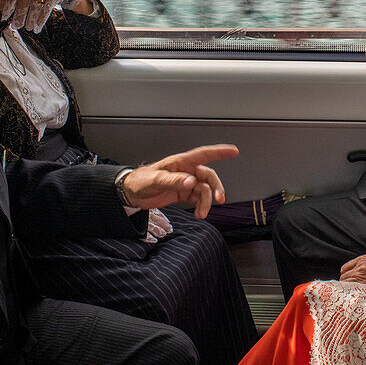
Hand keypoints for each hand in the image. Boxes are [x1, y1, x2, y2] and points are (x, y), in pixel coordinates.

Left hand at [0, 0, 86, 32]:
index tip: (4, 17)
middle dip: (19, 15)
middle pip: (24, 0)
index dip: (9, 6)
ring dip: (31, 19)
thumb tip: (9, 15)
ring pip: (35, 5)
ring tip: (28, 28)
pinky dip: (41, 20)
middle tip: (16, 26)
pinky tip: (38, 27)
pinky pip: (46, 9)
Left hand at [122, 145, 238, 217]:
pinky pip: (198, 198)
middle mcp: (185, 171)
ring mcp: (185, 182)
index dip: (220, 152)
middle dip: (216, 187)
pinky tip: (199, 213)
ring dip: (206, 201)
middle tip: (219, 199)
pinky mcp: (183, 193)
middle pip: (208, 176)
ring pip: (205, 189)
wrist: (131, 193)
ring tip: (202, 213)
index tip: (234, 151)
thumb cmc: (140, 181)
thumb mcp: (155, 180)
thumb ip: (174, 180)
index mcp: (180, 162)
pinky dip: (201, 206)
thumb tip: (191, 182)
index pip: (203, 154)